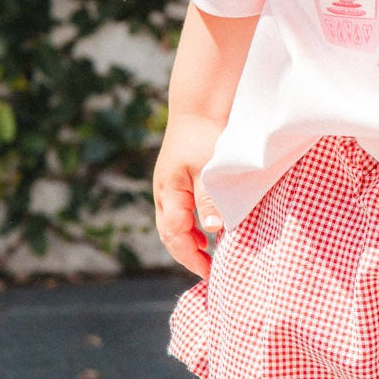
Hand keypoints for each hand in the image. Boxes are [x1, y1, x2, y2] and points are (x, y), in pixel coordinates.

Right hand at [153, 111, 225, 278]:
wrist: (202, 105)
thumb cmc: (206, 134)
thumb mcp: (209, 167)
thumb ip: (209, 197)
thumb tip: (212, 229)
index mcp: (169, 193)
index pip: (175, 236)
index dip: (191, 258)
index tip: (210, 273)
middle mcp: (166, 193)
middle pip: (172, 234)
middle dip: (189, 255)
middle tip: (210, 272)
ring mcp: (172, 187)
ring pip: (176, 224)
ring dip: (191, 242)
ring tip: (210, 257)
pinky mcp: (182, 180)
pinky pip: (183, 212)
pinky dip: (194, 227)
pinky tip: (208, 232)